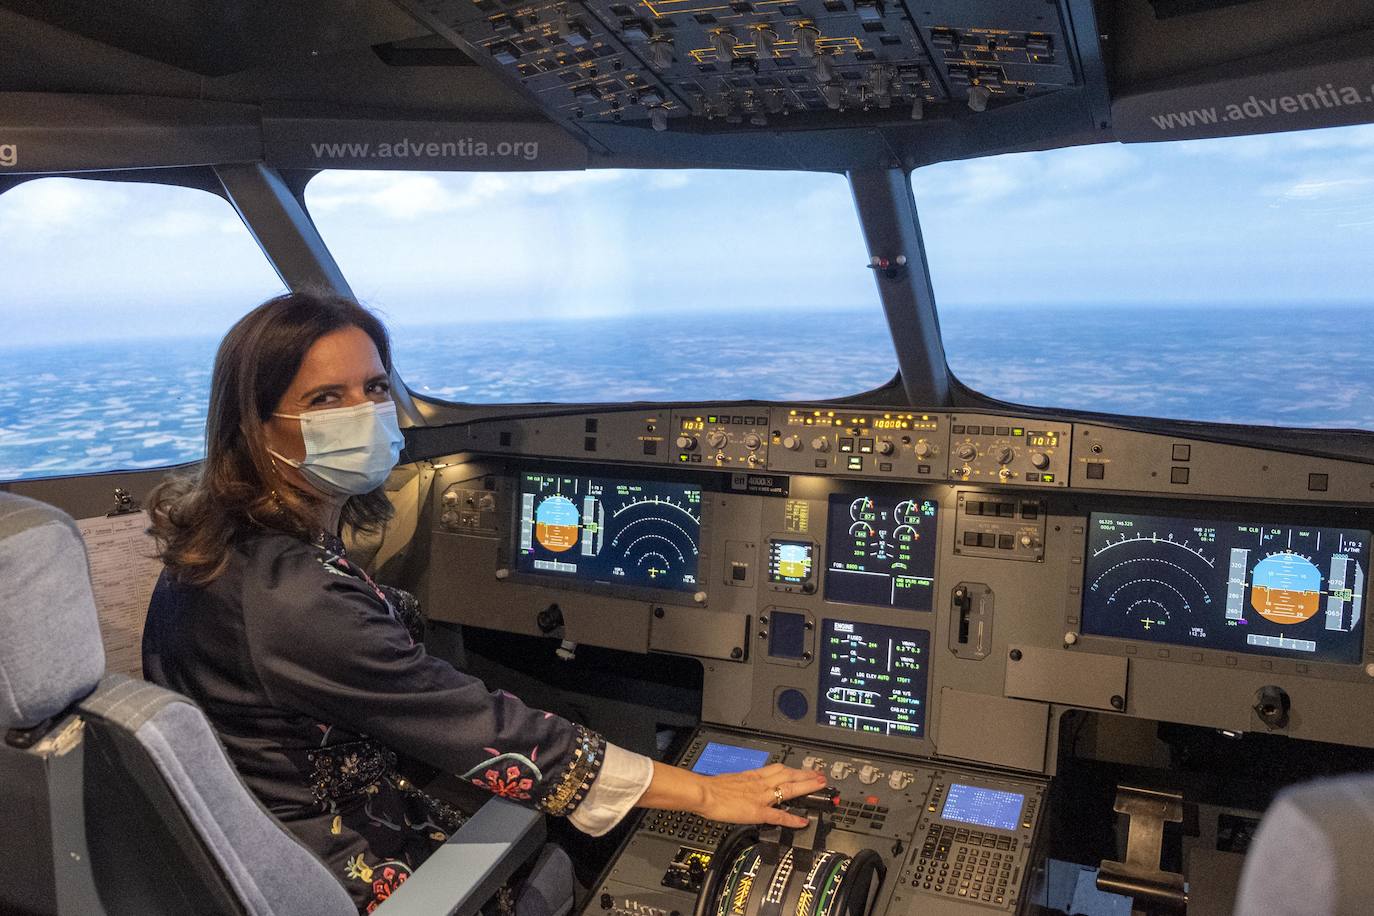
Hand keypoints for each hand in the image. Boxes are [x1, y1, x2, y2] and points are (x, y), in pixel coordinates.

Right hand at [695, 763, 827, 828]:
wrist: (704, 792)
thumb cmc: (712, 787)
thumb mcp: (732, 780)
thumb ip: (744, 782)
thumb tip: (746, 786)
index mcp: (754, 775)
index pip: (780, 769)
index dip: (795, 770)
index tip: (805, 770)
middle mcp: (761, 783)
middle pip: (789, 776)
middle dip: (807, 776)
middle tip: (822, 776)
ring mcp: (761, 797)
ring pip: (789, 789)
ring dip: (806, 788)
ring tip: (820, 787)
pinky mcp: (757, 811)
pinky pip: (779, 815)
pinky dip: (793, 819)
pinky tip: (803, 821)